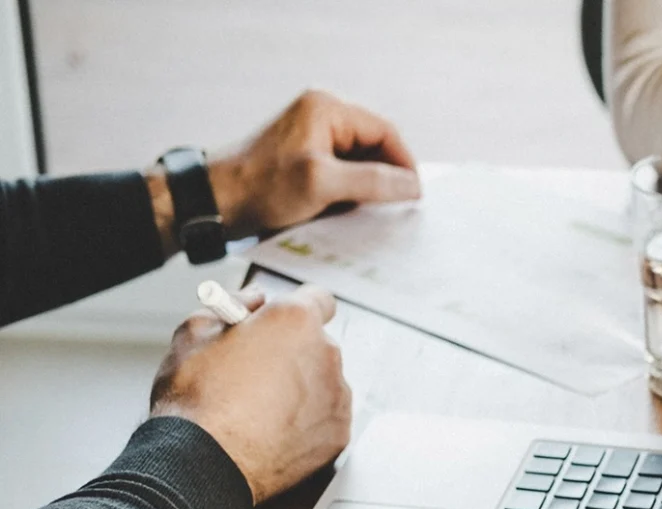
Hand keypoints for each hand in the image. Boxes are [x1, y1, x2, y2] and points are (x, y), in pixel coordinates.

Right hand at [150, 285, 351, 503]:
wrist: (205, 462)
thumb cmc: (197, 399)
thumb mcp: (195, 331)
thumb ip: (233, 304)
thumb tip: (254, 301)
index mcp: (295, 320)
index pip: (317, 298)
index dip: (295, 308)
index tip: (280, 321)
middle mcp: (327, 354)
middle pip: (317, 344)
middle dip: (292, 351)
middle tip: (255, 370)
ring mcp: (338, 396)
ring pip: (322, 381)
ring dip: (300, 387)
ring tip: (258, 406)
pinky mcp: (339, 432)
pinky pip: (325, 417)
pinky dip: (306, 421)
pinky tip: (271, 429)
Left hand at [207, 89, 419, 237]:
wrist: (213, 203)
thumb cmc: (259, 187)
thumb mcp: (322, 183)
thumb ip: (372, 181)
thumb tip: (413, 186)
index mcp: (326, 108)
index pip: (385, 132)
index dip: (404, 164)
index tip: (415, 196)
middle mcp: (321, 117)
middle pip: (375, 147)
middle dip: (386, 178)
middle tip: (396, 209)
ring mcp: (312, 138)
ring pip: (360, 164)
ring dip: (368, 190)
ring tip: (369, 214)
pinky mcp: (305, 160)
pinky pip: (342, 175)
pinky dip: (350, 195)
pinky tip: (348, 215)